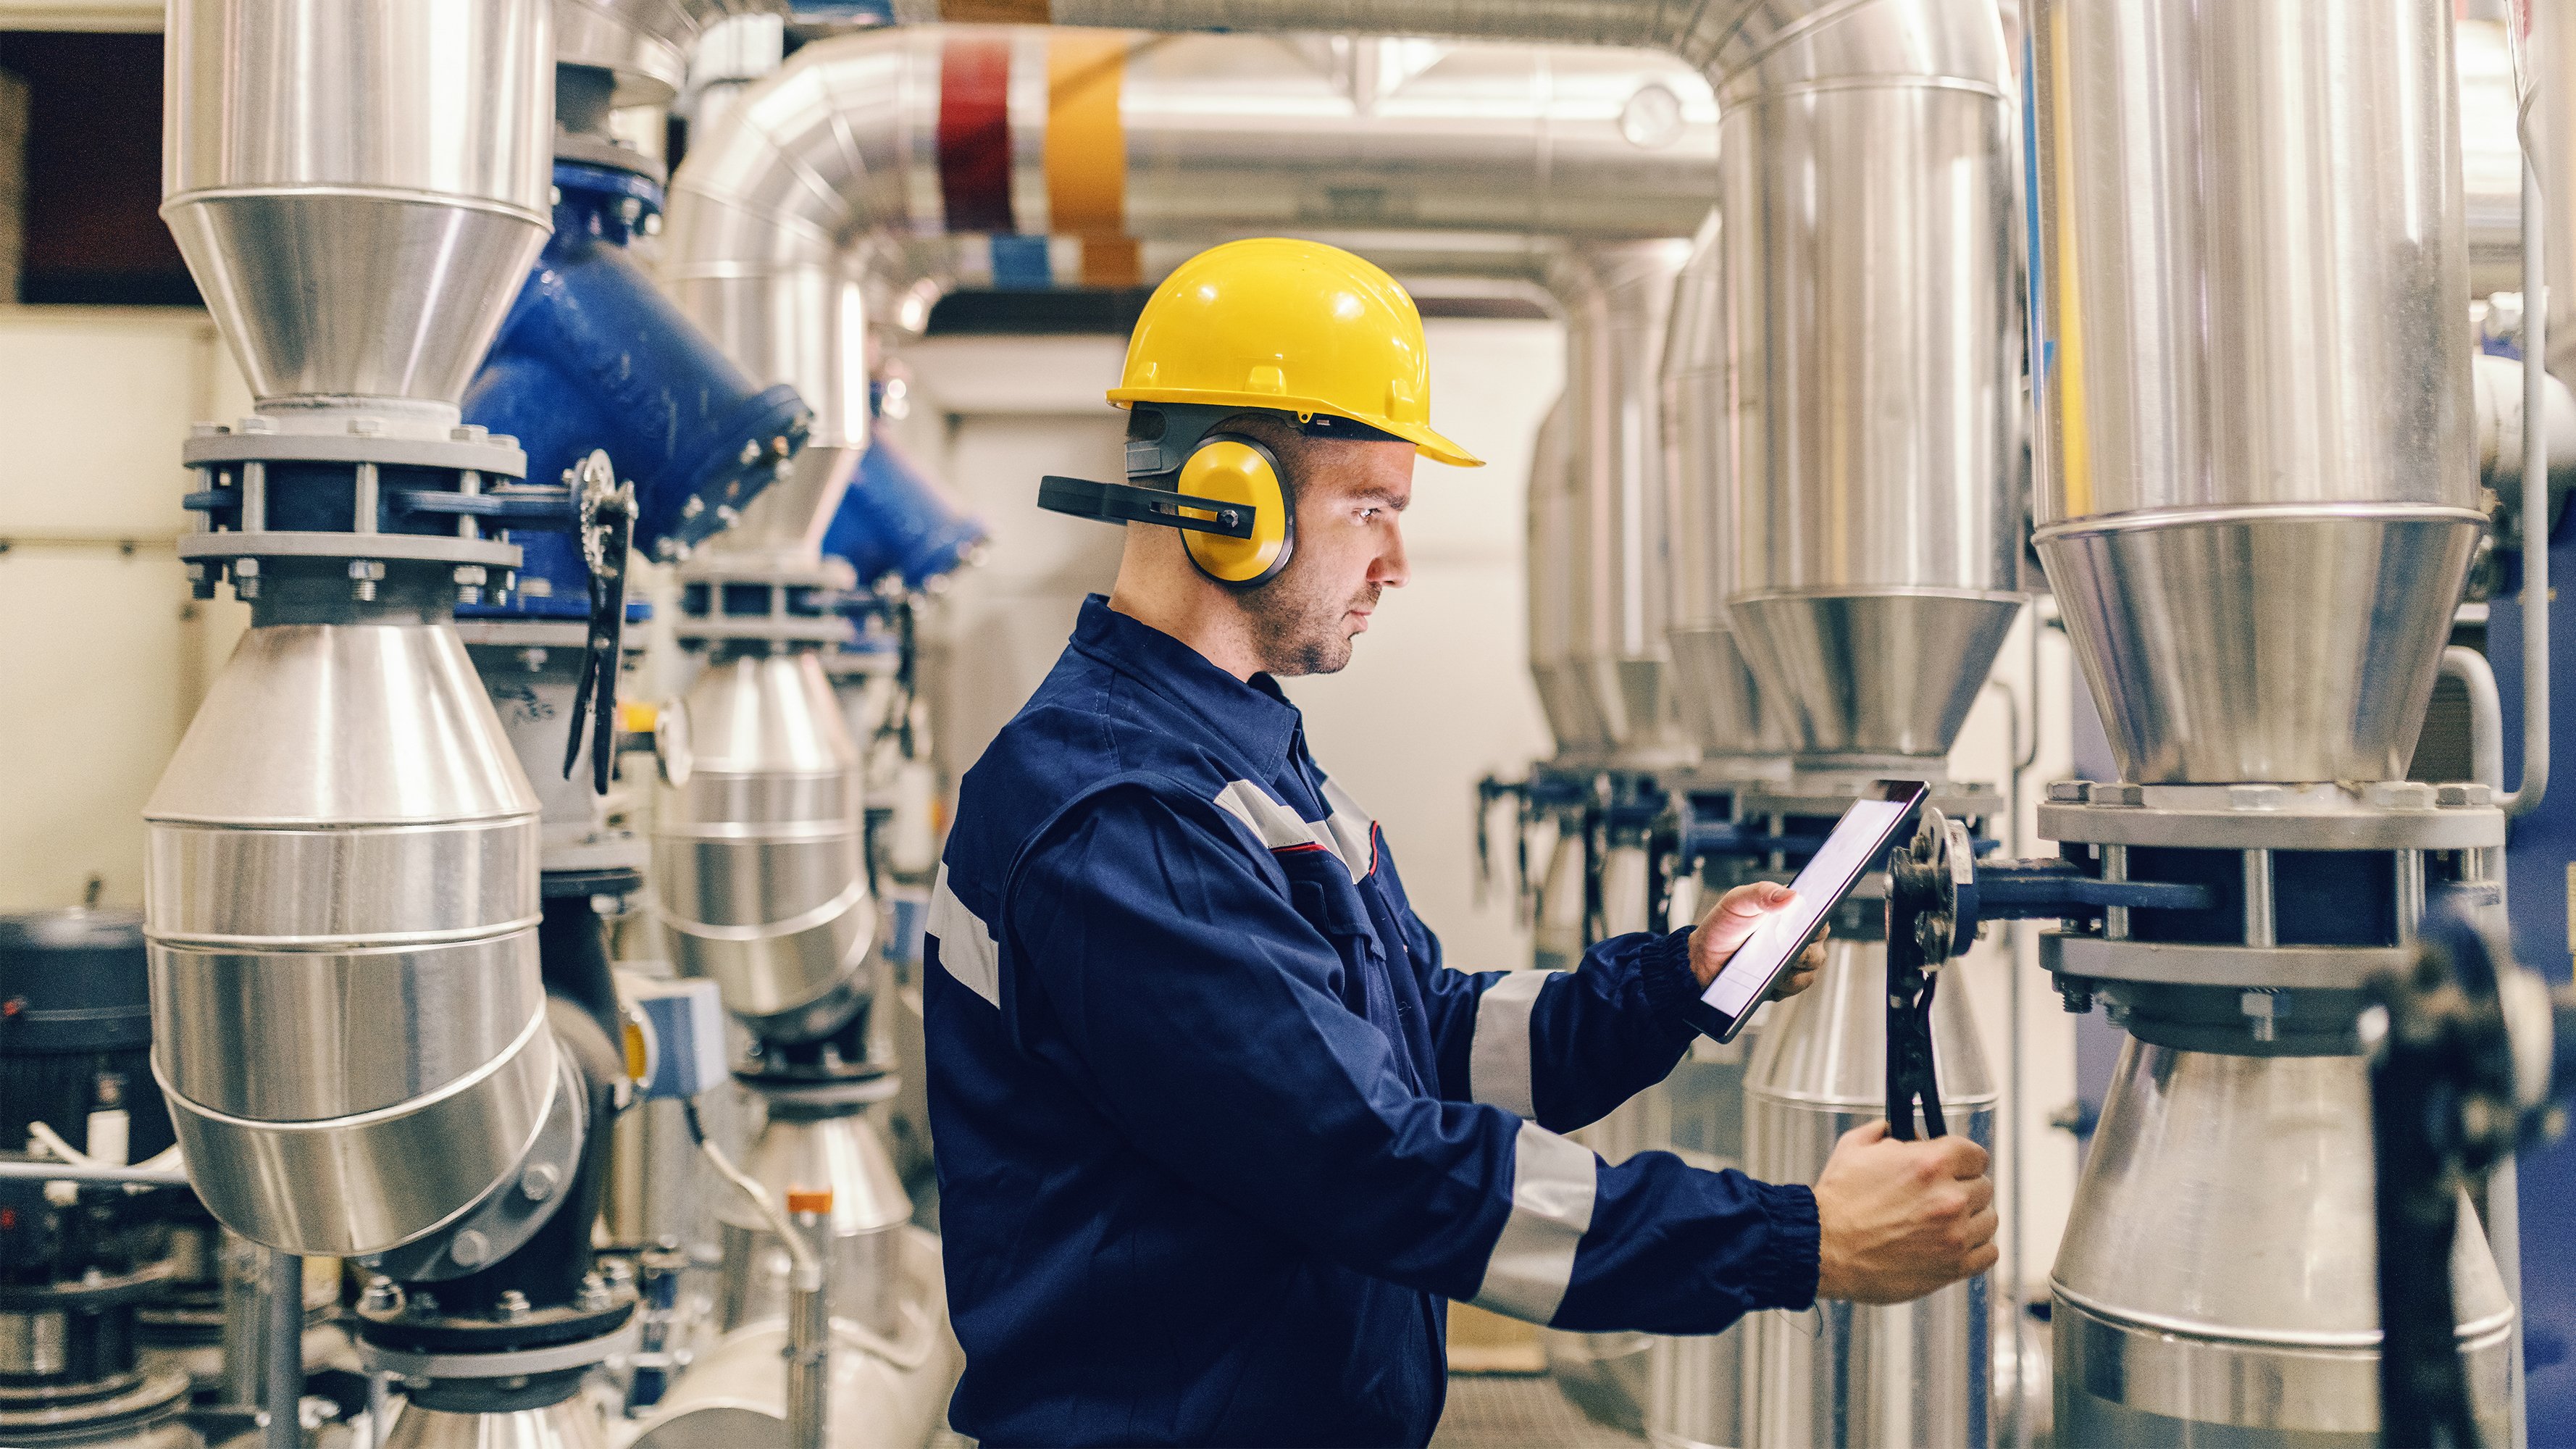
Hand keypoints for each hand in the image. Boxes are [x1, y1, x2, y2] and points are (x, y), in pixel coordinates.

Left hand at [1688, 881, 1828, 998]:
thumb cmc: (1725, 924)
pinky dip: (1778, 984)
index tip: (1808, 925)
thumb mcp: (1738, 901)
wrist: (1704, 955)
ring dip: (1788, 969)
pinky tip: (1763, 978)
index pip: (1820, 919)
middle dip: (1801, 951)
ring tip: (1767, 964)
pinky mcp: (1783, 986)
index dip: (1818, 923)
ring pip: (1807, 974)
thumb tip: (1791, 895)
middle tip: (1782, 946)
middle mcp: (1801, 942)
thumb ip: (1762, 893)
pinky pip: (1790, 989)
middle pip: (1817, 951)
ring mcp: (1794, 967)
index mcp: (1794, 916)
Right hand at [1811, 1122, 1998, 1303]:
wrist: (1824, 1247)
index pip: (1976, 1154)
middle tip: (1939, 1196)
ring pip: (1989, 1219)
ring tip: (1946, 1222)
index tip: (1955, 1167)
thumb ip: (1888, 1130)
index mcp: (1930, 1163)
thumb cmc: (1838, 1201)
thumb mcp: (1856, 1147)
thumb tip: (1909, 1130)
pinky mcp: (1953, 1266)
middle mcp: (1949, 1197)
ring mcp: (1954, 1235)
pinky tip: (1955, 1243)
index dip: (1962, 1159)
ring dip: (1972, 1218)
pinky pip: (1988, 1253)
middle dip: (1963, 1187)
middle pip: (1983, 1186)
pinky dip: (1976, 1248)